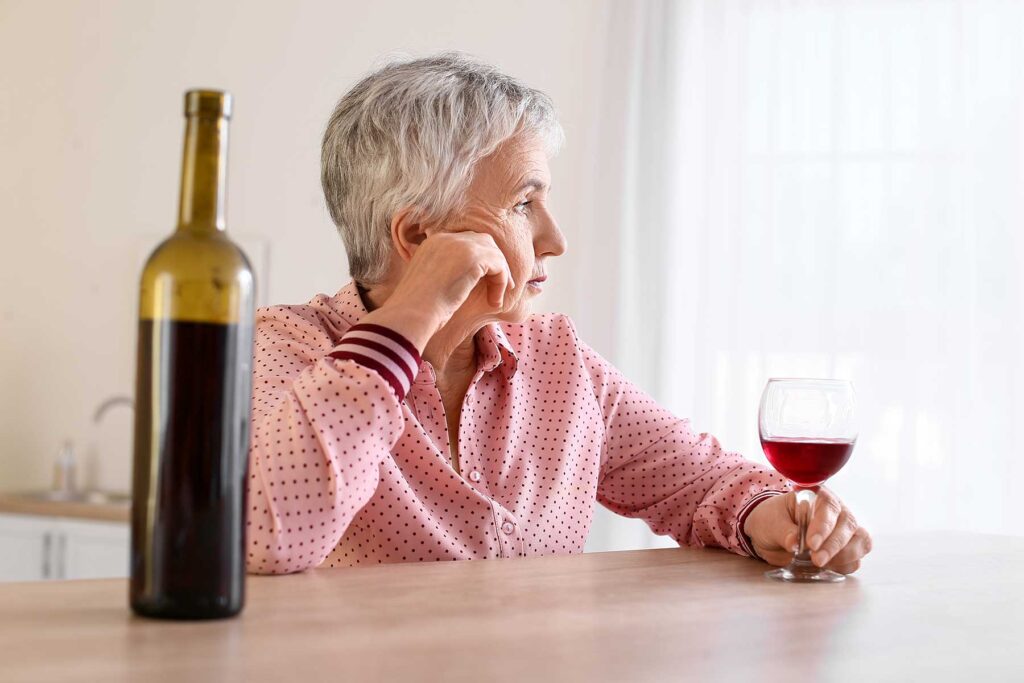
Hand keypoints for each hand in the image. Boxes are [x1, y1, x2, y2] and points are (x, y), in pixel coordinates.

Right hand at [358, 232, 515, 350]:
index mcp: (433, 243)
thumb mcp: (430, 283)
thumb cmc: (417, 309)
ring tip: (496, 299)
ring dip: (500, 276)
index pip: (466, 242)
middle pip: (483, 241)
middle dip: (495, 262)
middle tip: (503, 286)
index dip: (481, 261)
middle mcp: (446, 238)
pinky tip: (494, 302)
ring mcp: (460, 245)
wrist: (411, 313)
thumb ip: (445, 273)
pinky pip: (499, 266)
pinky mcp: (473, 258)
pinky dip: (501, 284)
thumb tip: (465, 280)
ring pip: (494, 254)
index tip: (487, 281)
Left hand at [742, 488, 871, 573]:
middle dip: (834, 545)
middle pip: (849, 524)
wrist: (770, 536)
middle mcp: (836, 511)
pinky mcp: (845, 550)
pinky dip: (843, 566)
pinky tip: (826, 568)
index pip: (829, 507)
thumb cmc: (771, 521)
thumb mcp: (770, 522)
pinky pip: (855, 560)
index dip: (823, 526)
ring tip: (820, 564)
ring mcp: (844, 531)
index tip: (811, 544)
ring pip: (861, 541)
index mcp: (817, 497)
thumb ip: (782, 531)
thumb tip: (794, 543)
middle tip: (816, 559)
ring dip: (844, 556)